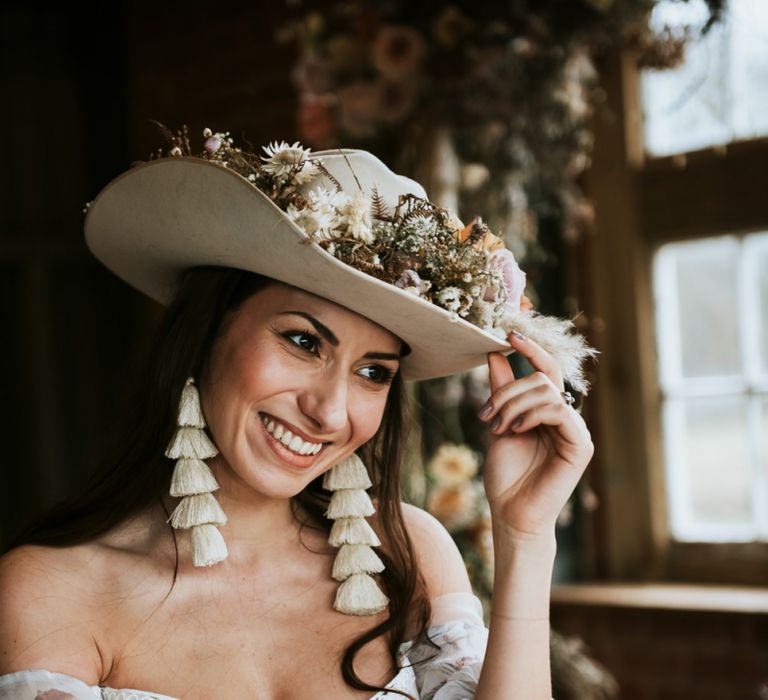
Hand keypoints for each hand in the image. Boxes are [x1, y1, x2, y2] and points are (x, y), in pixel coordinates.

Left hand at [478, 331, 593, 542]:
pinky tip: (515, 429)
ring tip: (498, 426)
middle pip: (541, 378)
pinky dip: (532, 414)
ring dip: (514, 404)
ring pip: (547, 391)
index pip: (546, 369)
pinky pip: (559, 411)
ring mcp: (575, 430)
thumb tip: (495, 354)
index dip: (530, 349)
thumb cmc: (505, 473)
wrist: (510, 512)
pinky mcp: (581, 445)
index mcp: (547, 410)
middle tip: (487, 413)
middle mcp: (565, 416)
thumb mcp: (497, 422)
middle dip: (508, 390)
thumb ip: (501, 390)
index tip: (509, 335)